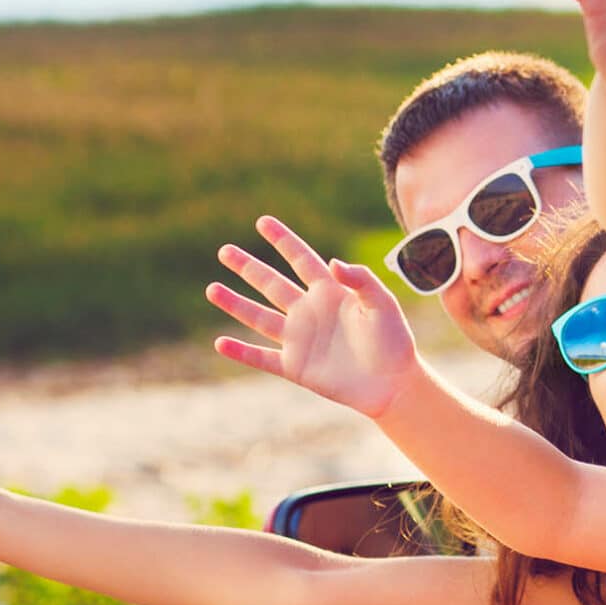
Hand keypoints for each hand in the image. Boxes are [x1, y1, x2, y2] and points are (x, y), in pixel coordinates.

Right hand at [207, 216, 418, 417]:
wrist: (392, 383)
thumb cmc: (393, 340)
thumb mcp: (382, 303)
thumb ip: (360, 280)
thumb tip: (332, 262)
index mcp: (330, 292)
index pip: (302, 260)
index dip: (283, 241)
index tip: (263, 221)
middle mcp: (310, 312)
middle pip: (272, 284)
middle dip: (248, 267)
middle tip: (224, 250)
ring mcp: (300, 339)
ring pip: (259, 317)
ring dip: (235, 304)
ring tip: (212, 289)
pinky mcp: (296, 367)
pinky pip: (262, 357)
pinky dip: (241, 352)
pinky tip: (220, 343)